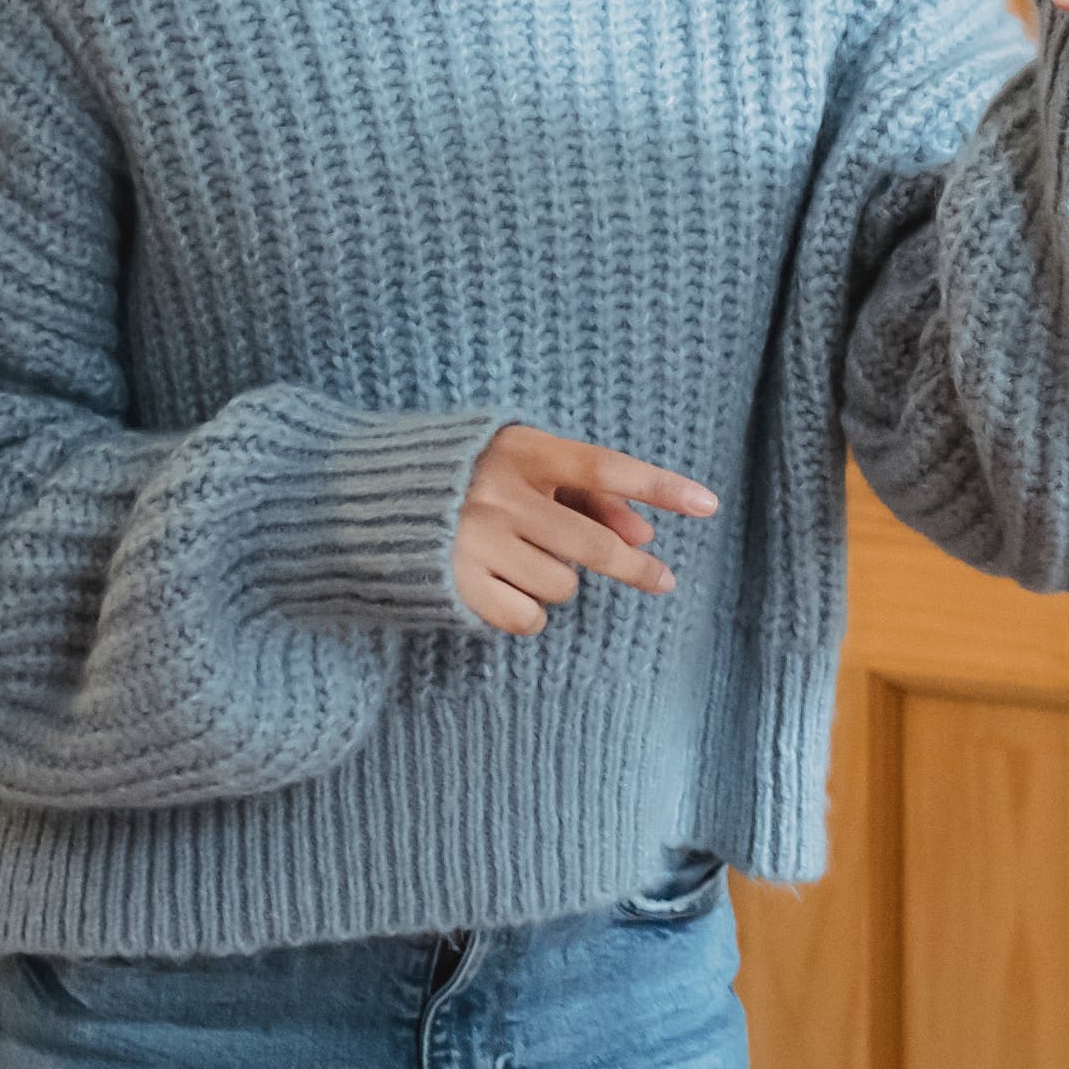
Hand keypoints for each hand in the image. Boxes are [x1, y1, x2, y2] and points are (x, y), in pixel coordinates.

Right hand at [454, 426, 718, 635]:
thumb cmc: (464, 477)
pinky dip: (526, 612)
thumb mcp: (521, 464)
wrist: (360, 498)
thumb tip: (645, 533)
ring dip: (557, 580)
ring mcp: (474, 542)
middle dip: (637, 568)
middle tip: (663, 580)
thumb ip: (584, 493)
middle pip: (595, 544)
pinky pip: (527, 618)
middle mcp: (498, 495)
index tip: (708, 505)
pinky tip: (501, 588)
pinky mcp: (454, 584)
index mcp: (520, 450)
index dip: (660, 486)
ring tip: (519, 559)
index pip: (605, 468)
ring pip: (563, 585)